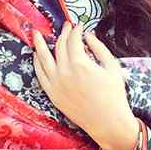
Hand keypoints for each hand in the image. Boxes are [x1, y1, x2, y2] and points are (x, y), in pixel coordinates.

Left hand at [32, 22, 135, 149]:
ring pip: (43, 58)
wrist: (108, 122)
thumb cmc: (114, 94)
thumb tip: (88, 35)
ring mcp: (56, 84)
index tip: (79, 26)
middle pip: (60, 46)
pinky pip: (40, 75)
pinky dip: (37, 63)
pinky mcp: (52, 94)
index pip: (73, 40)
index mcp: (81, 64)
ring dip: (39, 43)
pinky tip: (36, 55)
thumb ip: (99, 47)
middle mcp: (65, 72)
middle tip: (66, 27)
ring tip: (36, 33)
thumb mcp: (112, 66)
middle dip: (63, 34)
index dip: (76, 30)